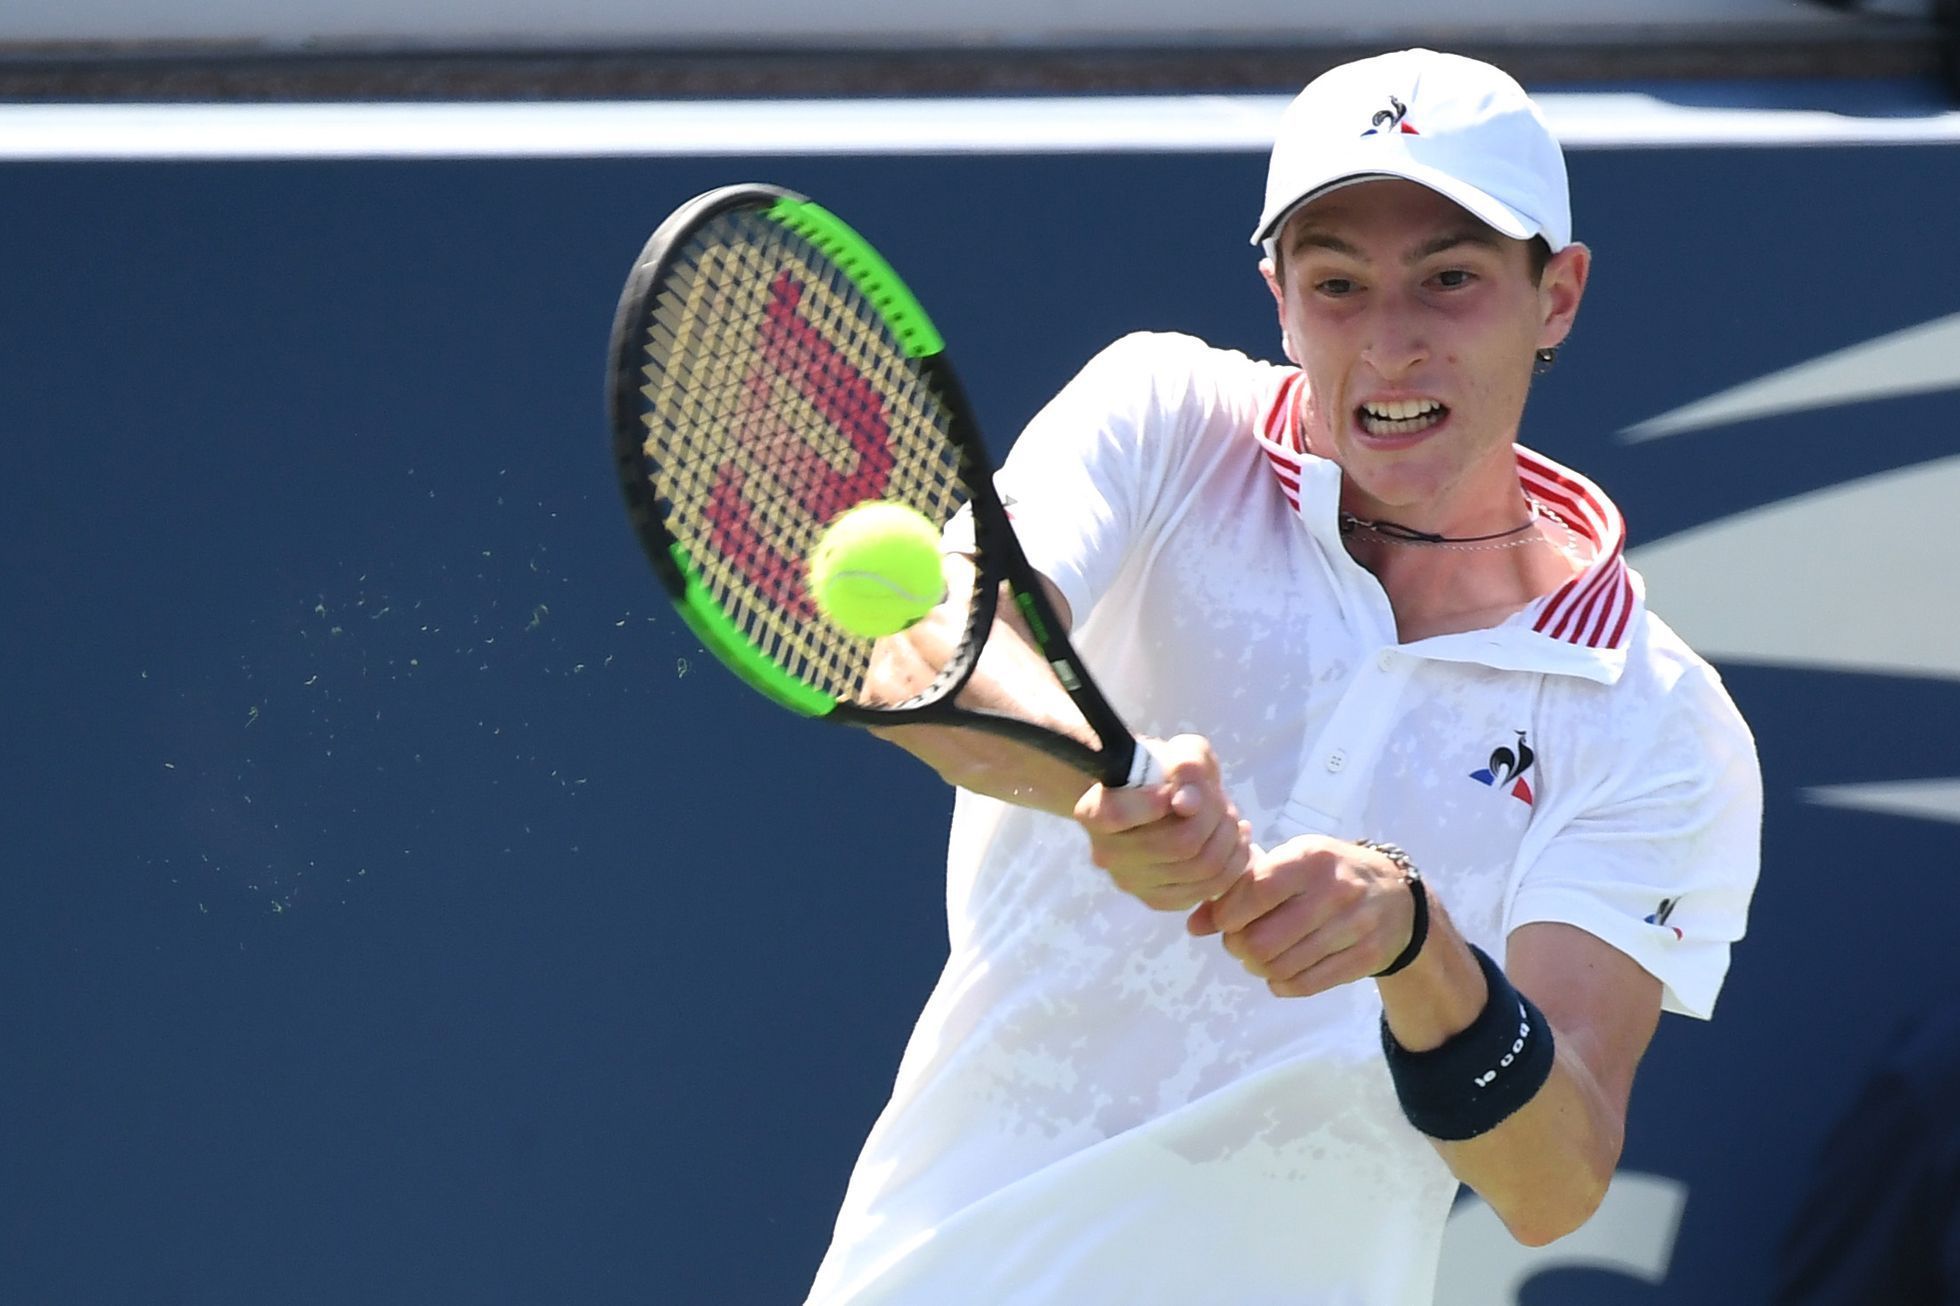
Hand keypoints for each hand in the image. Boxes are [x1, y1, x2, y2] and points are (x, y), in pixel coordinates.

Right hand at [1072, 734, 1251, 910]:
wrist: (1159, 799)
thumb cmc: (1164, 770)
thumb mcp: (1178, 751)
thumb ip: (1185, 768)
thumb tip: (1187, 805)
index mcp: (1093, 812)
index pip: (1119, 815)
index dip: (1153, 801)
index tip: (1171, 788)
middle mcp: (1105, 854)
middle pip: (1180, 843)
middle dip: (1215, 817)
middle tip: (1222, 801)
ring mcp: (1131, 882)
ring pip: (1201, 868)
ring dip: (1228, 839)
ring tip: (1231, 818)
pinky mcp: (1157, 900)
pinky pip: (1209, 889)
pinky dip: (1233, 863)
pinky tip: (1235, 841)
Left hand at [1186, 836, 1417, 997]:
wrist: (1395, 895)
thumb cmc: (1327, 873)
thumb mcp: (1289, 864)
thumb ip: (1240, 888)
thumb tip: (1194, 926)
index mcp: (1311, 859)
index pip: (1254, 892)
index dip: (1227, 915)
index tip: (1225, 920)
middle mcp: (1335, 891)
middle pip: (1262, 940)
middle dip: (1239, 947)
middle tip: (1240, 943)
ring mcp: (1354, 926)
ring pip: (1281, 967)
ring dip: (1258, 968)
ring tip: (1259, 957)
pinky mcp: (1366, 957)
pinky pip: (1306, 984)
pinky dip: (1282, 984)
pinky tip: (1280, 974)